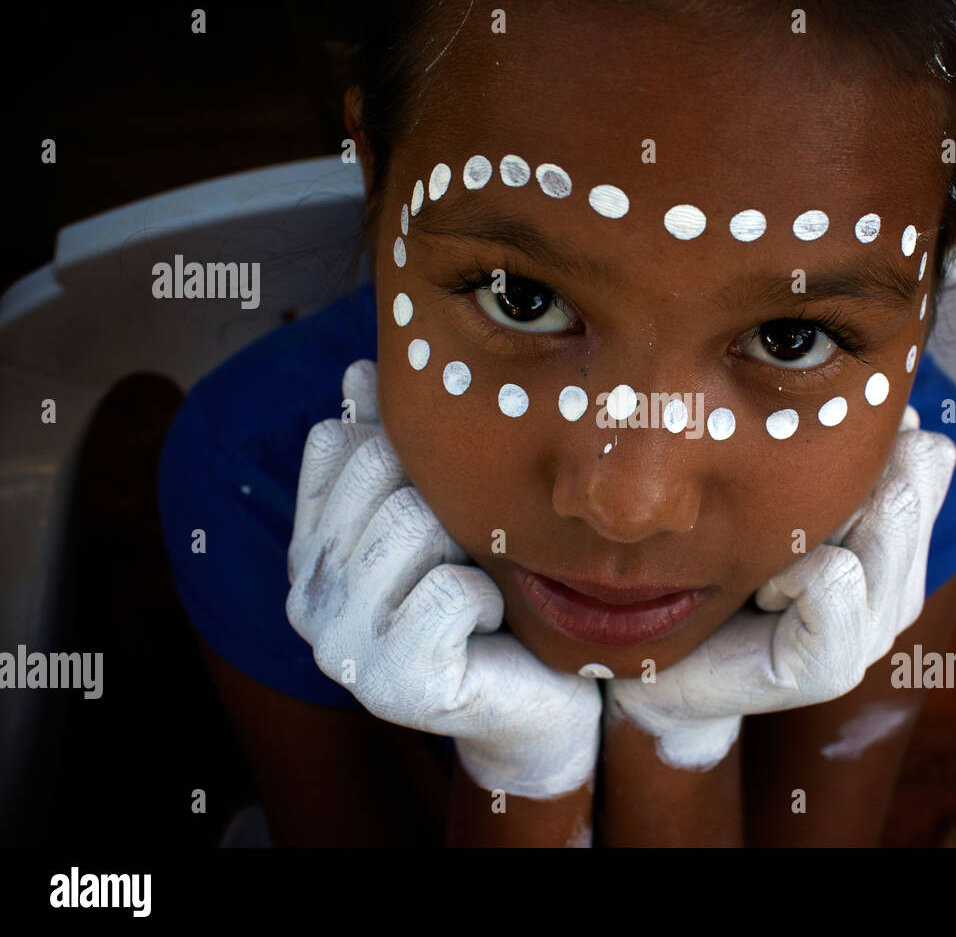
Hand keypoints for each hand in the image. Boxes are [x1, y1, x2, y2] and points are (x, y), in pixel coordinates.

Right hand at [286, 359, 601, 798]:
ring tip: (476, 588)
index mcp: (309, 550)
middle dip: (448, 498)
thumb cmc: (494, 595)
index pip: (339, 441)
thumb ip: (394, 447)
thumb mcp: (442, 512)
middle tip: (469, 553)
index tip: (445, 497)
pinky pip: (454, 588)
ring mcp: (342, 648)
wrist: (541, 696)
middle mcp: (307, 599)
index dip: (411, 451)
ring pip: (413, 521)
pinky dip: (490, 598)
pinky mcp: (394, 684)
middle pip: (379, 468)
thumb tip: (357, 368)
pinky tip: (487, 630)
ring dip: (470, 547)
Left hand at [604, 404, 955, 771]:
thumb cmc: (715, 565)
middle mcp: (901, 589)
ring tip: (768, 565)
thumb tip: (901, 414)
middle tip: (778, 531)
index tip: (798, 483)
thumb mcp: (779, 491)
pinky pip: (833, 575)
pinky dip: (788, 574)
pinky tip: (760, 597)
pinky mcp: (835, 668)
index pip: (930, 457)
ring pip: (881, 520)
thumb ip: (839, 457)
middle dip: (834, 487)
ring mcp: (876, 632)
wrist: (663, 659)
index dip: (864, 445)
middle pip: (905, 485)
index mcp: (898, 542)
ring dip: (807, 529)